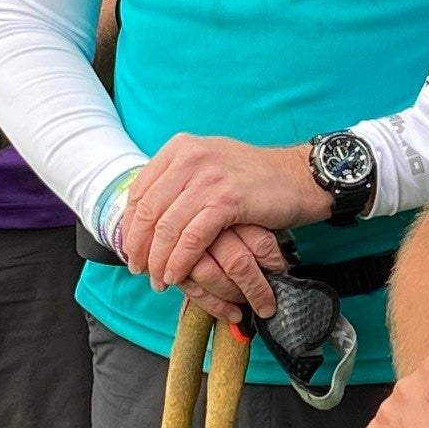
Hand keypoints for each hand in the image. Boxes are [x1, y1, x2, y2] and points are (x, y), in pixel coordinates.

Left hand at [121, 135, 329, 308]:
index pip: (139, 191)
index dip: (129, 226)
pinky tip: (176, 274)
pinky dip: (180, 260)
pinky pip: (192, 238)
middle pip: (147, 211)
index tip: (130, 249)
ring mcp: (209, 177)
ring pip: (167, 227)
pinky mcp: (227, 199)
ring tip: (159, 279)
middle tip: (140, 270)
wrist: (299, 176)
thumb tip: (146, 213)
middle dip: (139, 247)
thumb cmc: (254, 177)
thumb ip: (178, 181)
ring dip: (158, 260)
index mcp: (180, 148)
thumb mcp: (210, 164)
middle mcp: (190, 158)